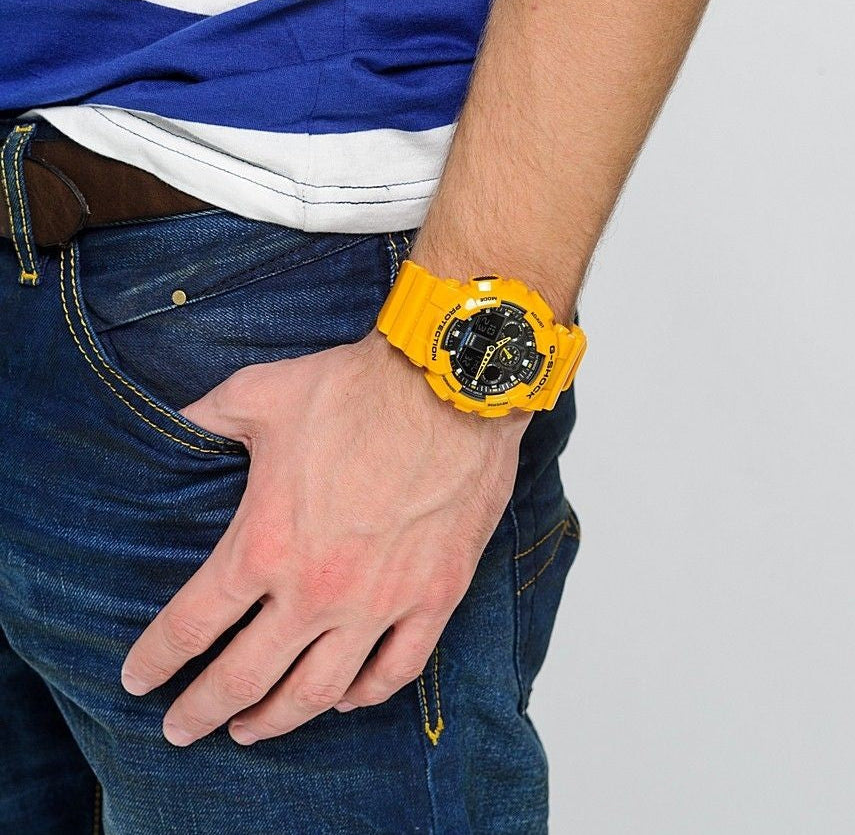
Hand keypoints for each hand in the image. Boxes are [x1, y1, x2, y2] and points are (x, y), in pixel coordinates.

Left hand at [119, 331, 530, 745]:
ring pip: (319, 691)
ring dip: (276, 720)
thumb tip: (173, 425)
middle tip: (181, 729)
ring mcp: (380, 602)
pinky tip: (346, 699)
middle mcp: (317, 590)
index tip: (139, 680)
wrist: (449, 389)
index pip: (192, 626)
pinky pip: (396, 670)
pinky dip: (365, 695)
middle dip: (202, 710)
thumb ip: (206, 419)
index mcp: (264, 543)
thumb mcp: (258, 394)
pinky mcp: (433, 597)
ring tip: (250, 731)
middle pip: (245, 677)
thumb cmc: (355, 391)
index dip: (157, 660)